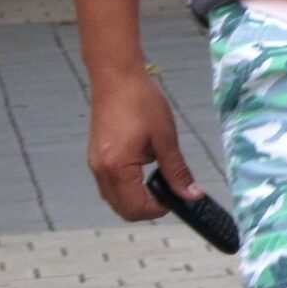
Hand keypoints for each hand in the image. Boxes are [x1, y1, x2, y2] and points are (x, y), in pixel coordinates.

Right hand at [85, 66, 199, 221]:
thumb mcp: (165, 138)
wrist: (116, 77)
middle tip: (170, 194)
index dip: (159, 210)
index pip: (136, 207)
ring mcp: (95, 165)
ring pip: (115, 199)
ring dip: (136, 199)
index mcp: (117, 168)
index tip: (178, 199)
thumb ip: (177, 171)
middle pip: (123, 209)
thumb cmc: (141, 102)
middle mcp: (101, 171)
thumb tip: (191, 195)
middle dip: (147, 209)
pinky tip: (144, 171)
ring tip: (159, 181)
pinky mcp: (96, 157)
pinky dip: (127, 188)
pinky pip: (110, 185)